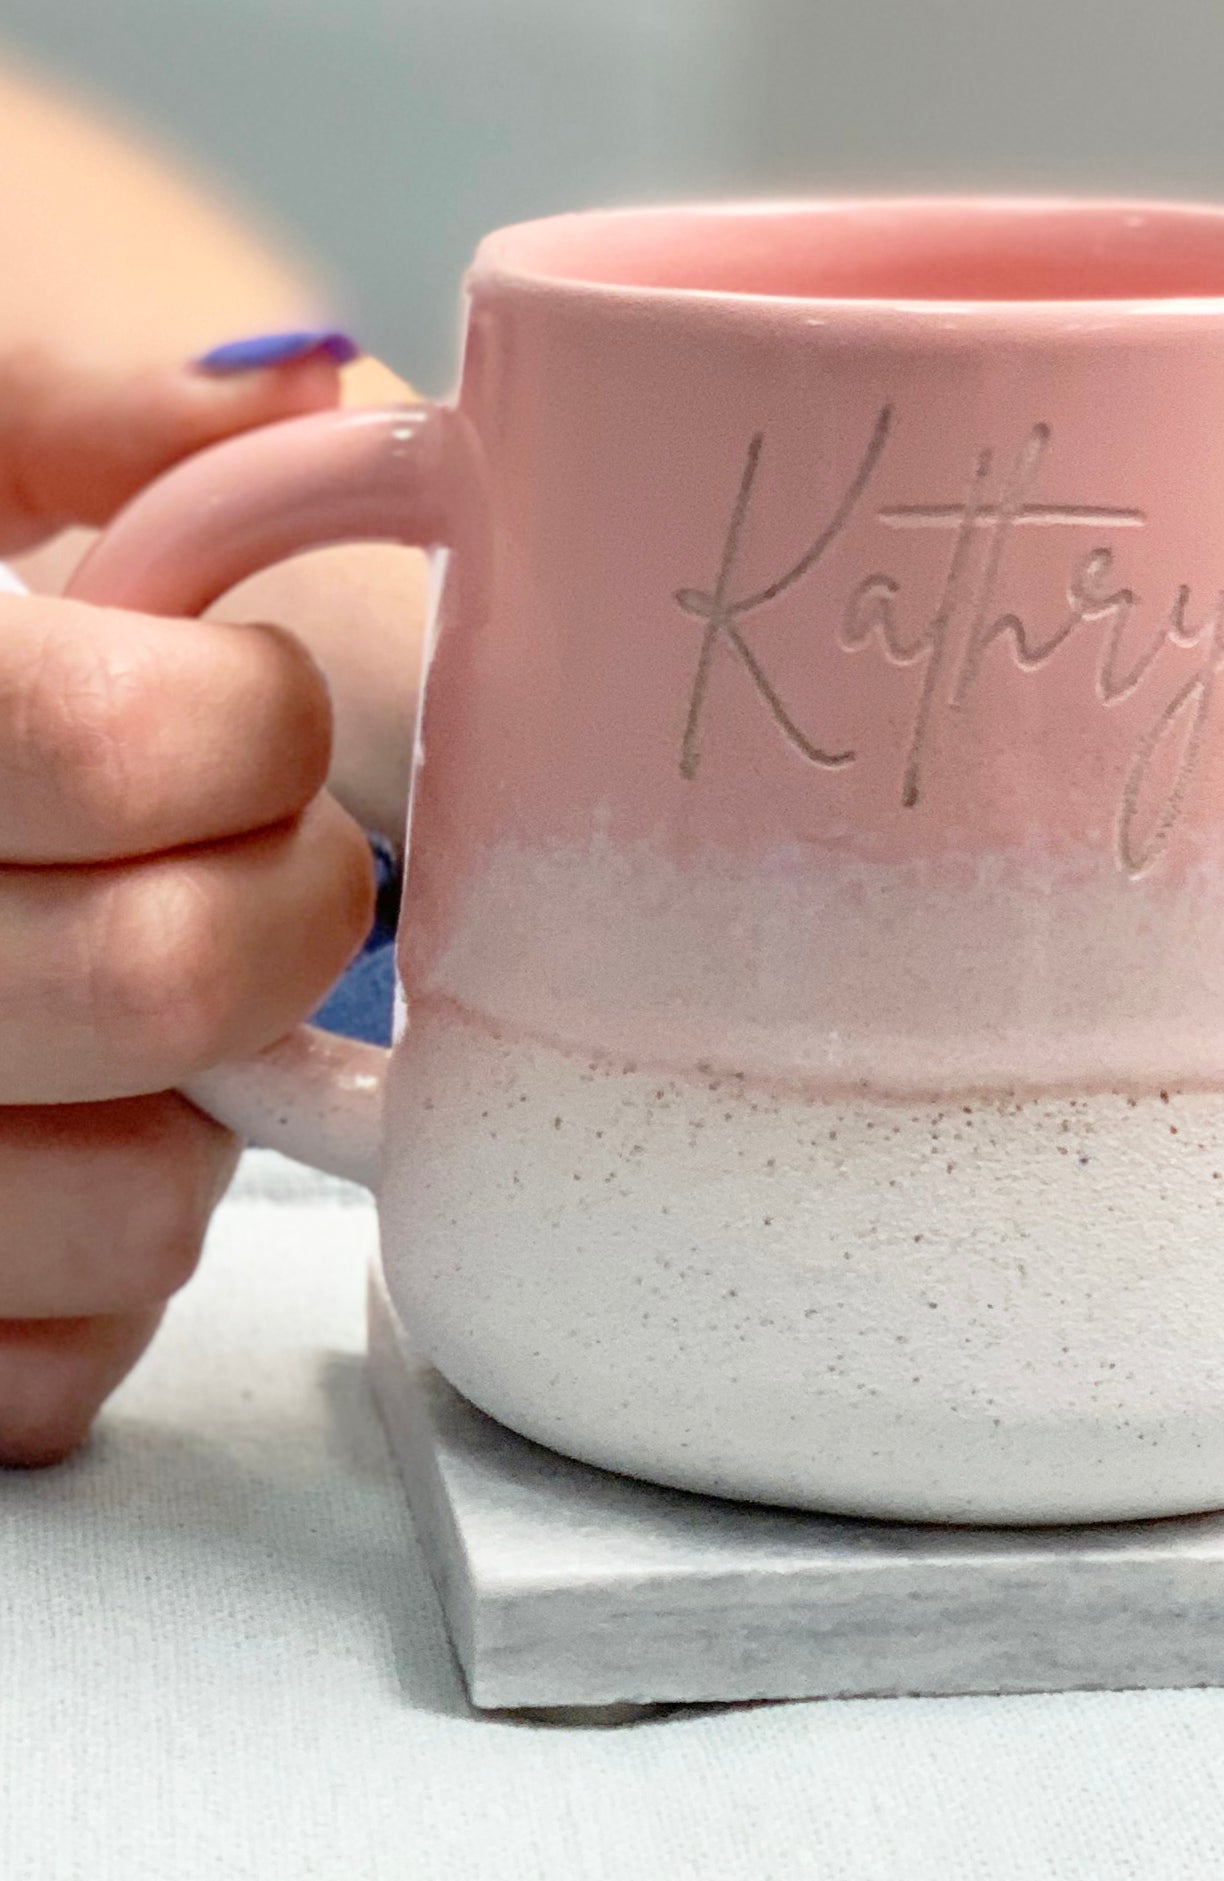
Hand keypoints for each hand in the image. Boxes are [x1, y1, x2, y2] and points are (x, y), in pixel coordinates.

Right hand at [0, 346, 376, 1464]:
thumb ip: (49, 410)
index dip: (243, 725)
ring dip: (200, 1107)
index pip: (109, 742)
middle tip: (259, 861)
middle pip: (167, 981)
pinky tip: (56, 1150)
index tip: (243, 709)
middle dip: (284, 909)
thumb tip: (298, 399)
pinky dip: (102, 1274)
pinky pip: (50, 1368)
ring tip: (128, 1011)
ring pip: (137, 1206)